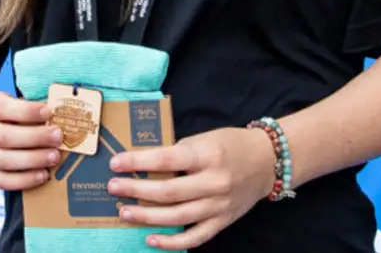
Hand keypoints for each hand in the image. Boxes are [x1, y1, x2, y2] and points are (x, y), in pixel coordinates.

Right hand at [0, 91, 62, 190]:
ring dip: (32, 160)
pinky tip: (43, 175)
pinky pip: (1, 181)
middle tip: (58, 137)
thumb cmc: (10, 114)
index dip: (25, 111)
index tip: (48, 111)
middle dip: (34, 138)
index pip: (1, 108)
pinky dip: (24, 180)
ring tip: (54, 157)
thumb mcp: (17, 102)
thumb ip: (35, 110)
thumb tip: (62, 117)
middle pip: (3, 137)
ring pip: (2, 161)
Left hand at [106, 126, 276, 249]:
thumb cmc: (231, 145)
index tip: (115, 163)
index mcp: (209, 155)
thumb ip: (179, 152)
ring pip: (177, 216)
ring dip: (147, 216)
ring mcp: (219, 205)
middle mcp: (215, 182)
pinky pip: (194, 237)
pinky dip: (171, 242)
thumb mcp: (205, 139)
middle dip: (137, 190)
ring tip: (124, 212)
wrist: (267, 161)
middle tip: (113, 188)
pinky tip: (151, 238)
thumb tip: (143, 164)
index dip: (138, 162)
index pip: (167, 159)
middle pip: (169, 191)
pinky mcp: (223, 221)